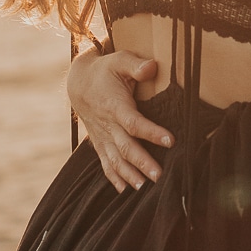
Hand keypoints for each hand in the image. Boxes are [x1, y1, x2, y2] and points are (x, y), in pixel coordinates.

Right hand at [67, 45, 172, 191]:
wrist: (79, 84)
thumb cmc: (105, 71)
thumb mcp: (119, 60)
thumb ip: (136, 64)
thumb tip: (152, 67)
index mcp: (114, 105)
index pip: (133, 122)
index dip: (151, 132)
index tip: (171, 141)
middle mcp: (107, 125)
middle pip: (125, 147)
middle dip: (142, 162)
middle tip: (159, 175)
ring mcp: (102, 137)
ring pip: (115, 159)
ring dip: (129, 174)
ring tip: (144, 188)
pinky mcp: (100, 144)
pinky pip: (105, 163)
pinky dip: (114, 178)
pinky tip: (125, 190)